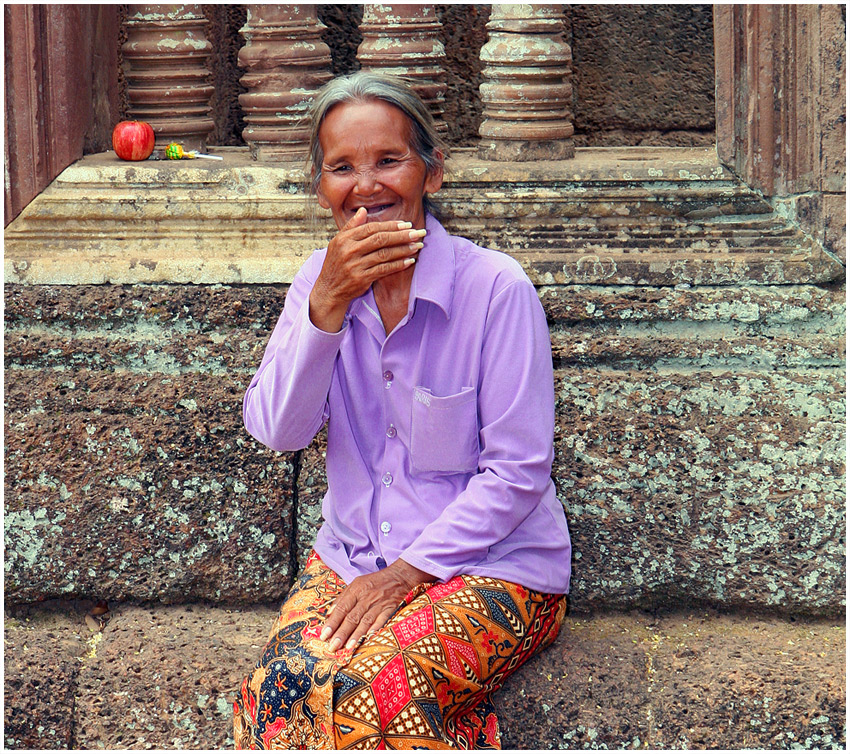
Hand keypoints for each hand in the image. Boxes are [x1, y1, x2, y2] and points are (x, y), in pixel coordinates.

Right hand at [308, 207, 426, 331]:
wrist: (329, 290)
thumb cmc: (336, 264)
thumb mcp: (338, 243)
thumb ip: (351, 226)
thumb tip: (364, 211)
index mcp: (344, 239)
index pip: (371, 228)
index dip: (390, 225)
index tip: (406, 224)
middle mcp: (349, 251)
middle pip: (380, 239)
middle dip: (401, 235)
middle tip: (418, 233)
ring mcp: (355, 265)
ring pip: (384, 254)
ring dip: (403, 250)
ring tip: (417, 246)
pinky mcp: (362, 279)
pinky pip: (384, 270)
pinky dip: (398, 265)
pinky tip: (409, 261)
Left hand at [319, 559, 433, 650]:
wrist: (399, 576)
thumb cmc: (375, 581)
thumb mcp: (356, 583)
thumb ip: (343, 598)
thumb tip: (329, 613)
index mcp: (356, 590)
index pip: (341, 608)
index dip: (332, 622)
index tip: (323, 635)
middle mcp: (366, 597)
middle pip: (352, 617)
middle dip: (341, 633)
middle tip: (332, 646)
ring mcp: (379, 603)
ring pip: (365, 621)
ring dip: (356, 635)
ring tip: (347, 647)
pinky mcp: (390, 608)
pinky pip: (382, 620)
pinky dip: (375, 629)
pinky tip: (368, 638)